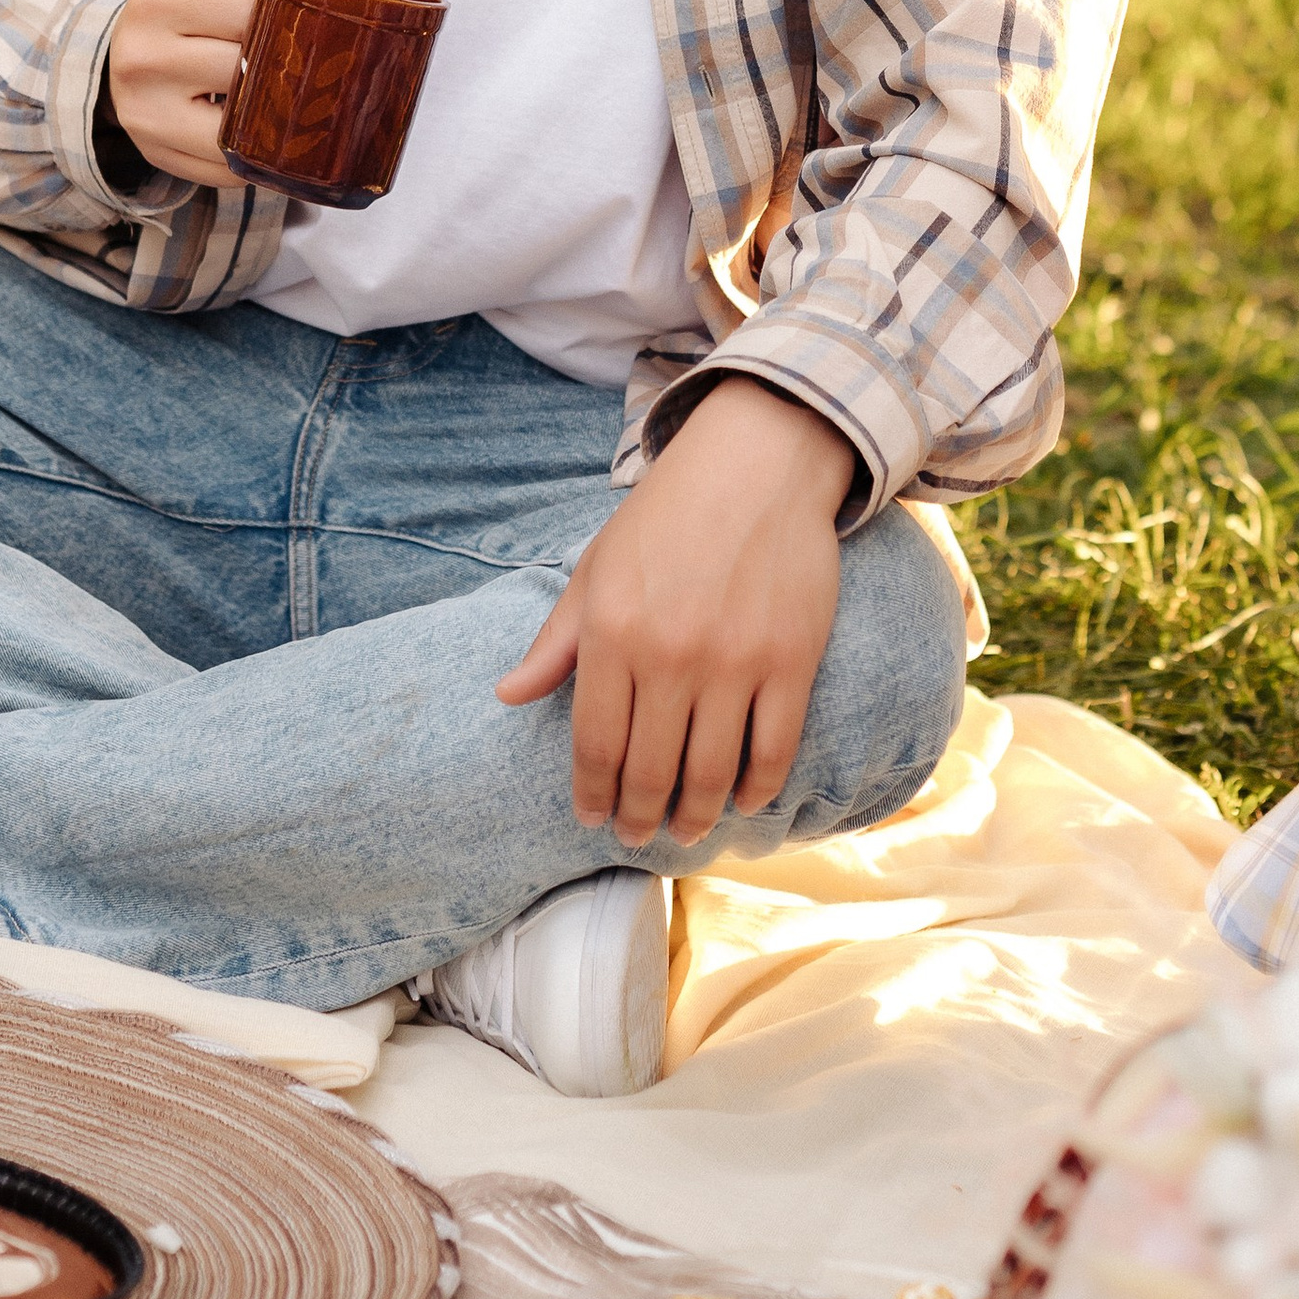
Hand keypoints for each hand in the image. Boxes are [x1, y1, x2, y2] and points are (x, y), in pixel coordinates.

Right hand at [102, 0, 267, 187]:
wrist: (127, 51)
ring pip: (237, 126)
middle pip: (242, 69)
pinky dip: (248, 155)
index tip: (277, 20)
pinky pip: (226, 169)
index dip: (275, 17)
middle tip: (281, 61)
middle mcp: (142, 57)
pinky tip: (248, 130)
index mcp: (158, 0)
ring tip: (269, 96)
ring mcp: (146, 113)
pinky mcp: (156, 154)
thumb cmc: (182, 6)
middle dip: (271, 66)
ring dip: (264, 116)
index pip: (246, 12)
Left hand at [496, 378, 856, 846]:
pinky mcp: (791, 661)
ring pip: (711, 774)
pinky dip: (757, 788)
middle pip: (651, 771)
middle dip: (638, 816)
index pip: (595, 745)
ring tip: (685, 832)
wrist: (754, 464)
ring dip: (695, 818)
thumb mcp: (595, 568)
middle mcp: (670, 655)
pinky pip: (774, 749)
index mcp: (612, 634)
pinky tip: (742, 800)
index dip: (591, 794)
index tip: (591, 817)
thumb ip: (555, 640)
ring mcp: (735, 662)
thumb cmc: (665, 517)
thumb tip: (508, 695)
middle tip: (634, 835)